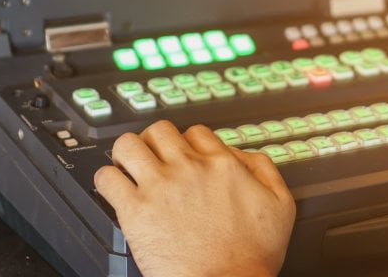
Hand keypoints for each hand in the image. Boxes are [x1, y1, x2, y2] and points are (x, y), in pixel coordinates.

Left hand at [94, 121, 295, 276]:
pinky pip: (107, 178)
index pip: (196, 133)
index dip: (188, 143)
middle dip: (154, 142)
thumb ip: (265, 169)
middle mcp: (188, 168)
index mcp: (221, 165)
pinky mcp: (135, 210)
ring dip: (126, 153)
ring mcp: (159, 186)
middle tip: (153, 158)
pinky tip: (114, 190)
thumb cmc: (252, 255)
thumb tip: (245, 155)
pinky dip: (106, 180)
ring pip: (128, 144)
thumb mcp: (280, 204)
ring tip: (128, 167)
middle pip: (160, 131)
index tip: (184, 157)